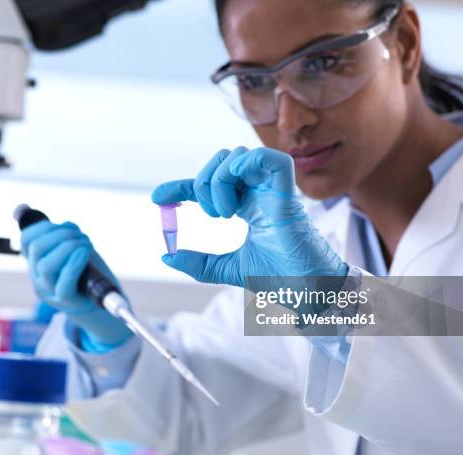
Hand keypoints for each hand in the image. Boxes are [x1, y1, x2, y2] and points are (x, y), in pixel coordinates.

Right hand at [21, 220, 131, 345]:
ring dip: (69, 246)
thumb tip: (58, 220)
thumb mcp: (74, 252)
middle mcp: (39, 277)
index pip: (26, 240)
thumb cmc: (88, 275)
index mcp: (37, 263)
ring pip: (46, 265)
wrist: (103, 305)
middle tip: (80, 235)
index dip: (44, 226)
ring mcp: (50, 291)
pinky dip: (75, 262)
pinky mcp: (66, 300)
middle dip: (61, 234)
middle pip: (36, 249)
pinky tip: (85, 252)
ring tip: (86, 243)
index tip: (67, 225)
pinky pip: (64, 281)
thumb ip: (66, 238)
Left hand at [151, 147, 347, 290]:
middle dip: (203, 182)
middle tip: (211, 215)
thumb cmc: (277, 278)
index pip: (209, 184)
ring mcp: (272, 189)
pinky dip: (246, 163)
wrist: (304, 291)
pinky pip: (270, 158)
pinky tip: (236, 185)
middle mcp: (258, 192)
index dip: (180, 186)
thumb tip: (167, 255)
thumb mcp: (226, 269)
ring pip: (238, 156)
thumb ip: (199, 262)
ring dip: (219, 180)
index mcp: (246, 205)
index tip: (158, 198)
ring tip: (225, 213)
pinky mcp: (288, 191)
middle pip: (221, 161)